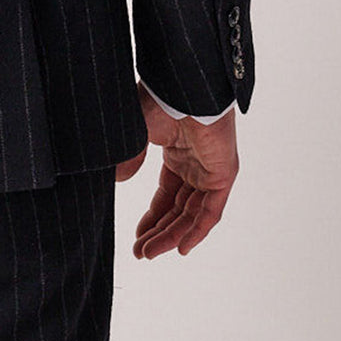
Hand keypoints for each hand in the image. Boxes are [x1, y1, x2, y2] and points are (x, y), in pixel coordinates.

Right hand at [115, 80, 238, 258]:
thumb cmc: (161, 98)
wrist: (186, 86)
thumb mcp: (136, 133)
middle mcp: (195, 164)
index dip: (152, 217)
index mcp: (176, 151)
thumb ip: (128, 159)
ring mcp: (210, 169)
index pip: (166, 194)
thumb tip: (116, 180)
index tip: (137, 237)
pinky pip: (211, 210)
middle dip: (159, 232)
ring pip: (192, 213)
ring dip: (172, 235)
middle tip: (140, 252)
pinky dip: (198, 231)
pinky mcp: (224, 173)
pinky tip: (181, 248)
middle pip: (177, 208)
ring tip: (150, 253)